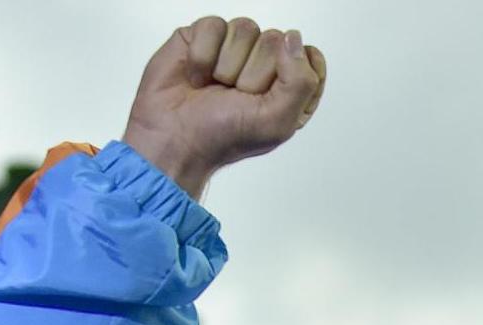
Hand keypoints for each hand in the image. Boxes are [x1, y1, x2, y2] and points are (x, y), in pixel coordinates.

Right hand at [122, 16, 326, 198]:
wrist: (173, 139)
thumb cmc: (222, 138)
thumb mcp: (277, 122)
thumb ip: (301, 82)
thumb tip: (293, 39)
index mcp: (289, 88)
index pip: (309, 57)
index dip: (290, 75)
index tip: (270, 97)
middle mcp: (264, 65)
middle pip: (275, 40)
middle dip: (253, 74)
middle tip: (234, 98)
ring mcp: (234, 48)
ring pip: (245, 28)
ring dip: (227, 66)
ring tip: (214, 88)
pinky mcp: (205, 37)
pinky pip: (214, 26)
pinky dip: (203, 56)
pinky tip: (197, 76)